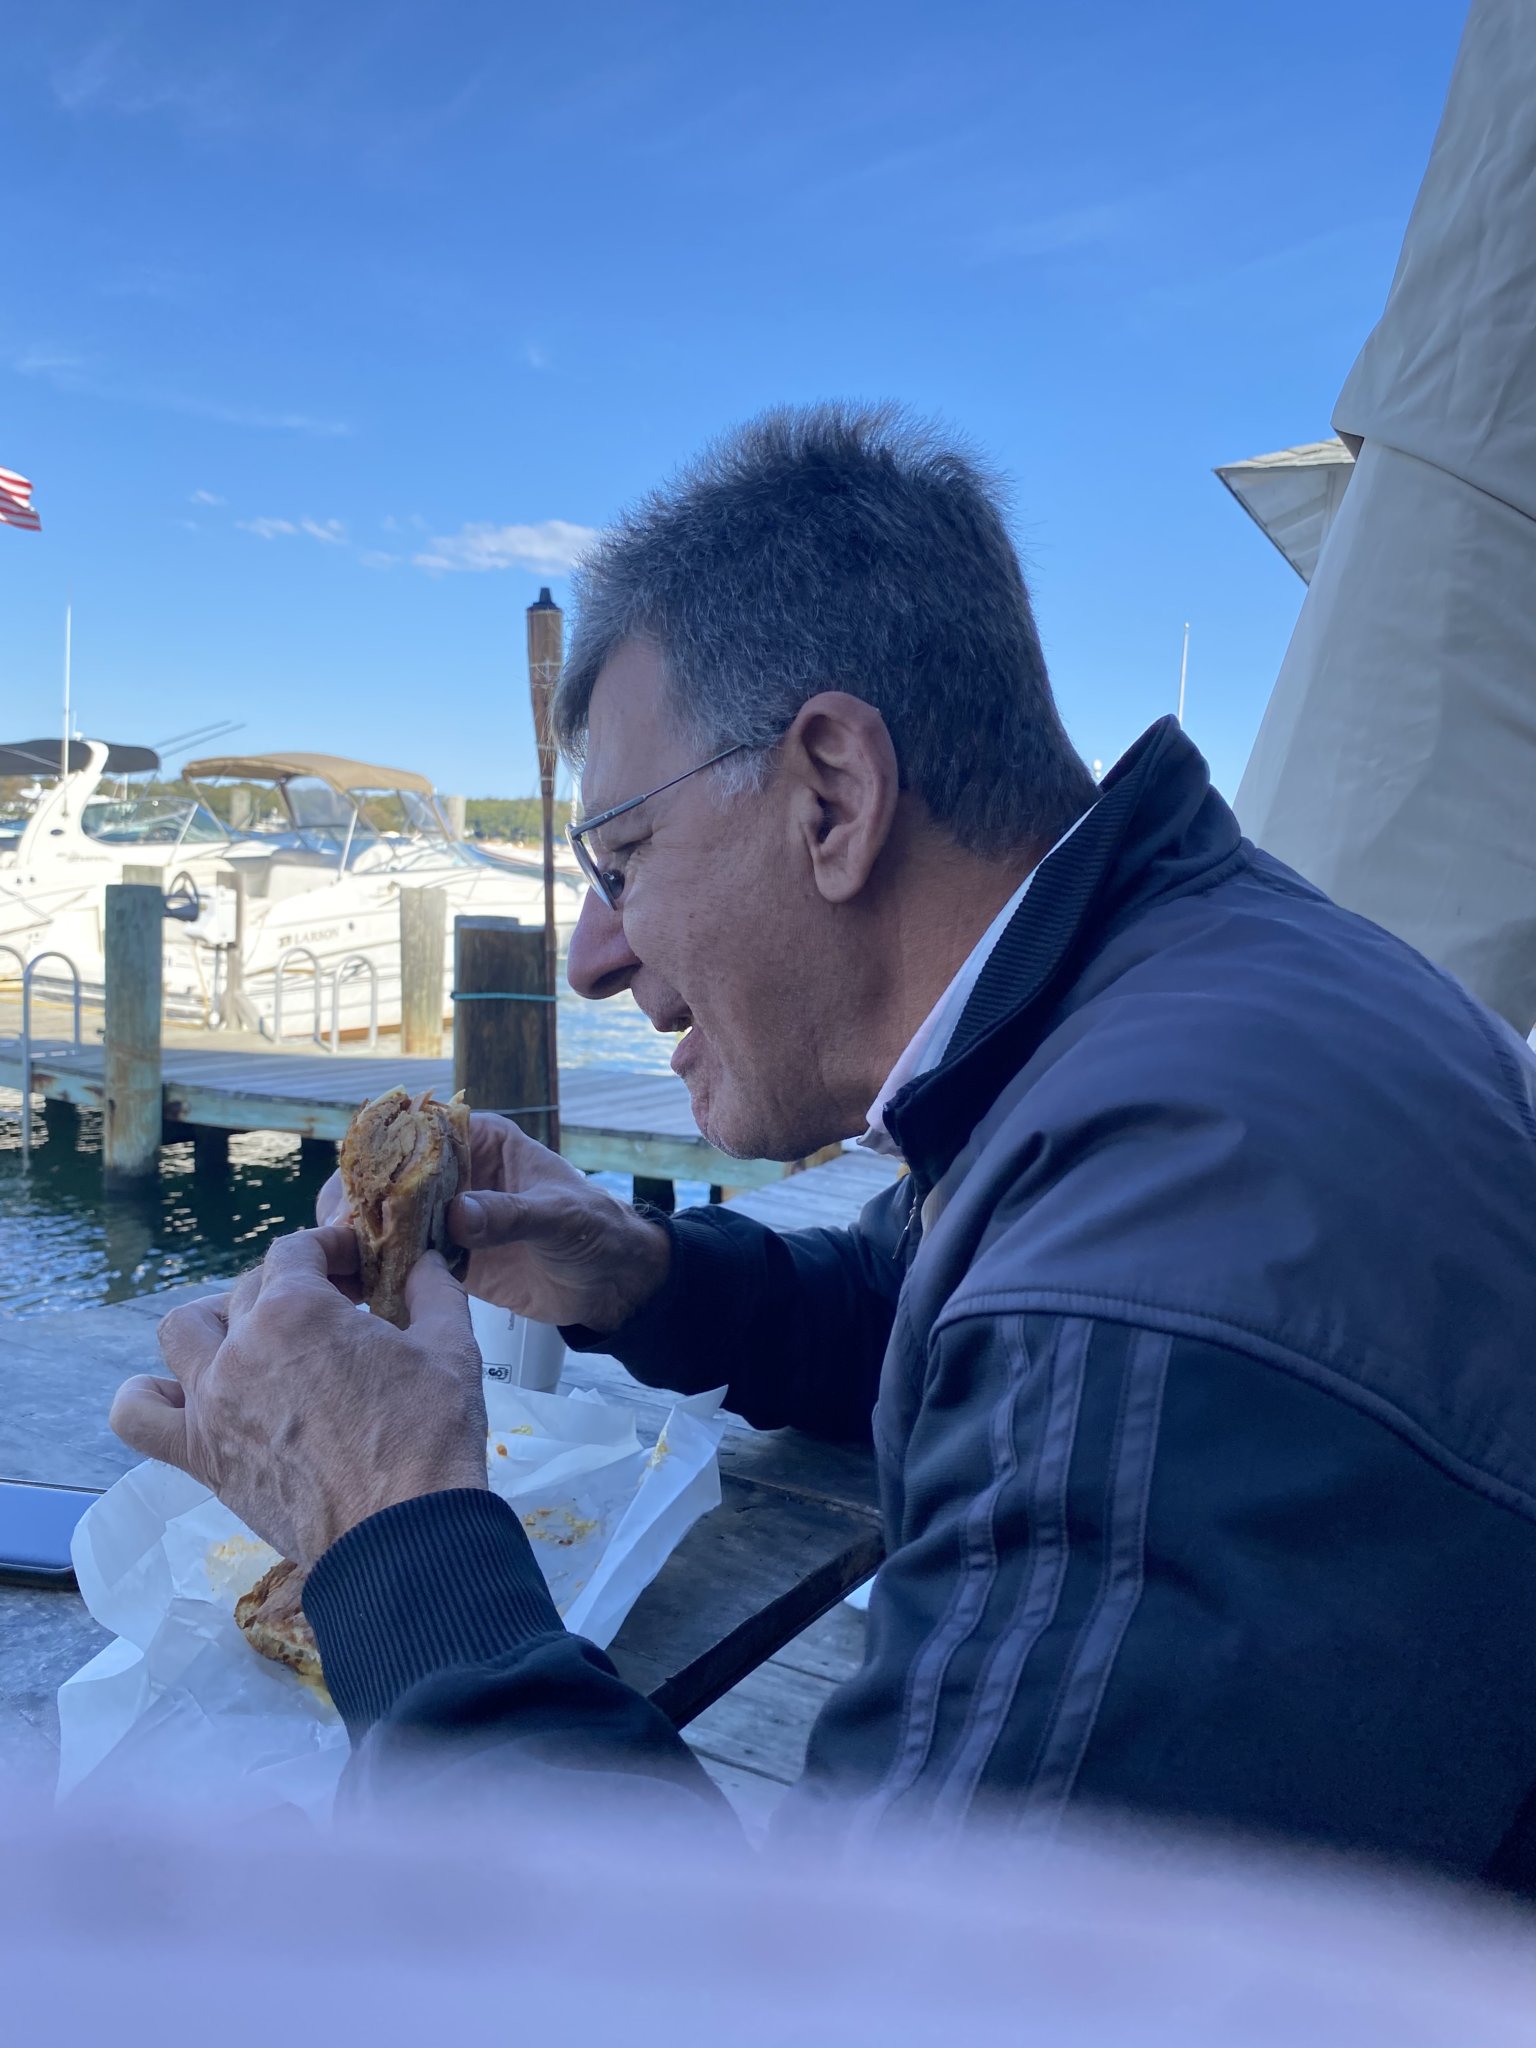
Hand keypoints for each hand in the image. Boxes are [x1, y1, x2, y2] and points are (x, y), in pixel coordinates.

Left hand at [110, 1229, 486, 1564]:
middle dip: (294, 1287)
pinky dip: (150, 1398)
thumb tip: (424, 1264)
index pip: (296, 1250)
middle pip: (249, 1289)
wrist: (400, 1535)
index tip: (359, 1268)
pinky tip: (188, 1397)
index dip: (330, 1248)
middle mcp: (240, 1347)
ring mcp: (211, 1402)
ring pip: (181, 1332)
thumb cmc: (428, 1436)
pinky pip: (138, 1415)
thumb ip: (433, 1291)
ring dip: (217, 1324)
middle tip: (337, 1312)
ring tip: (257, 1343)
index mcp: (297, 1310)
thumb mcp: (451, 1347)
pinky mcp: (200, 1455)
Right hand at [317, 1112, 670, 1333]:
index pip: (418, 1134)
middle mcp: (456, 1174)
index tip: (359, 1188)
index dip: (382, 1155)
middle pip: (388, 1177)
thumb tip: (458, 1213)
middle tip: (336, 1236)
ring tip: (338, 1265)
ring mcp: (447, 1217)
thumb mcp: (559, 1216)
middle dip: (358, 1202)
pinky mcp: (447, 1258)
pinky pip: (403, 1259)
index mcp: (482, 1142)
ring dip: (361, 1239)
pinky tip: (357, 1289)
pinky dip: (379, 1271)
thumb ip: (511, 1213)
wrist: (614, 1282)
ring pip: (387, 1219)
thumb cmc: (597, 1230)